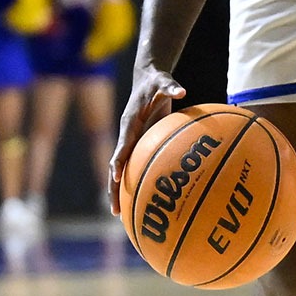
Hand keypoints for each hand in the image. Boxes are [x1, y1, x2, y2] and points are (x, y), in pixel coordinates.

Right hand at [108, 63, 187, 214]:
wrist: (147, 80)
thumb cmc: (156, 81)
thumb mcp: (163, 81)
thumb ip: (171, 87)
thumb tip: (181, 90)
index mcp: (129, 123)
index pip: (123, 145)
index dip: (118, 160)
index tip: (116, 176)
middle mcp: (127, 135)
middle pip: (116, 166)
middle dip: (114, 189)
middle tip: (115, 210)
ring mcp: (131, 142)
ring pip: (123, 171)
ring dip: (119, 192)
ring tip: (120, 216)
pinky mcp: (139, 145)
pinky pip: (136, 166)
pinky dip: (136, 182)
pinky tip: (144, 199)